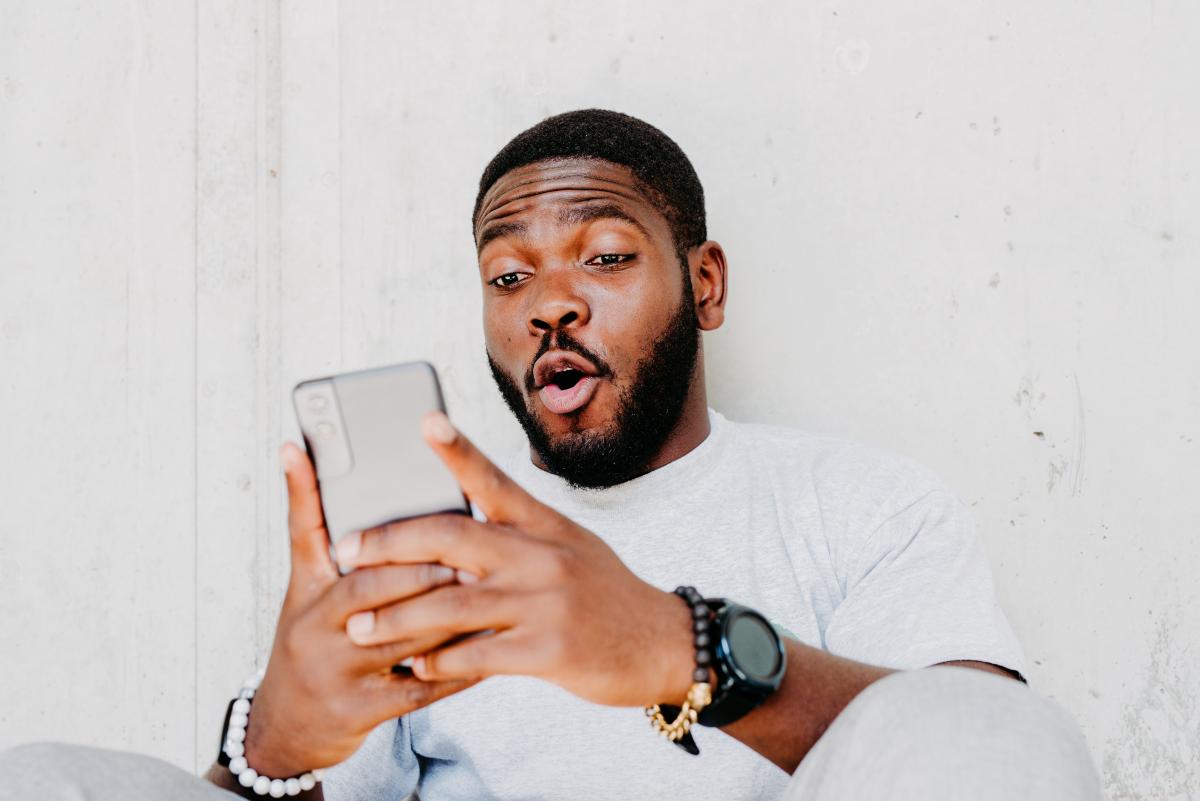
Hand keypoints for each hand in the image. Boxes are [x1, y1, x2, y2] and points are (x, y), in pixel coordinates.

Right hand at [242, 444, 478, 776]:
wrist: (285, 730)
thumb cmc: (312, 644)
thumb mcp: (306, 593)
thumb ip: (324, 537)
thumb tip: (318, 461)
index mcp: (305, 589)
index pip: (304, 531)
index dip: (302, 488)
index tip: (304, 448)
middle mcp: (312, 627)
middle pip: (368, 586)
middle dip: (420, 568)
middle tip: (467, 552)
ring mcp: (335, 670)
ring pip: (402, 635)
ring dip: (450, 615)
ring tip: (492, 595)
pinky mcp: (359, 709)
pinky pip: (418, 686)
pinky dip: (455, 669)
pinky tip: (489, 653)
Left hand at [334, 412, 695, 708]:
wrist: (662, 644)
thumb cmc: (606, 594)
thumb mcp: (570, 548)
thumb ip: (518, 538)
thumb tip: (453, 535)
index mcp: (545, 524)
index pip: (494, 480)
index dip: (457, 450)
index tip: (424, 420)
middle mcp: (543, 556)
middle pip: (452, 538)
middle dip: (389, 543)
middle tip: (344, 551)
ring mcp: (545, 603)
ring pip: (451, 604)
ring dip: (397, 617)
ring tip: (357, 627)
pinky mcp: (548, 651)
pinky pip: (476, 655)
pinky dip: (437, 662)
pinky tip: (413, 666)